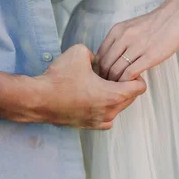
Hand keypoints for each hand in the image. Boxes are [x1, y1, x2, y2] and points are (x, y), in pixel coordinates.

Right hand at [0, 45, 146, 129]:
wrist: (38, 99)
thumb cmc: (59, 77)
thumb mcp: (80, 52)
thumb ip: (96, 53)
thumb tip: (99, 58)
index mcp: (113, 95)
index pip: (140, 87)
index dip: (135, 75)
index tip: (125, 69)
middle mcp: (110, 112)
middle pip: (131, 98)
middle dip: (125, 85)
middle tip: (112, 75)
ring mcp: (100, 121)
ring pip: (119, 107)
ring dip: (115, 96)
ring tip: (101, 85)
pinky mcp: (90, 126)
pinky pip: (107, 116)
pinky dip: (105, 107)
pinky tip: (93, 96)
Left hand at [96, 0, 178, 81]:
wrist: (175, 15)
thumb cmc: (154, 23)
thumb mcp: (130, 26)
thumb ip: (119, 39)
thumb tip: (109, 56)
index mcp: (117, 30)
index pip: (100, 55)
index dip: (99, 69)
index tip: (104, 77)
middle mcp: (124, 37)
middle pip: (105, 64)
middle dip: (105, 78)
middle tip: (109, 86)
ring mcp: (137, 47)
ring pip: (116, 70)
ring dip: (116, 82)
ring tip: (119, 88)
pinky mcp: (150, 56)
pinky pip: (130, 73)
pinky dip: (128, 82)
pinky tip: (132, 83)